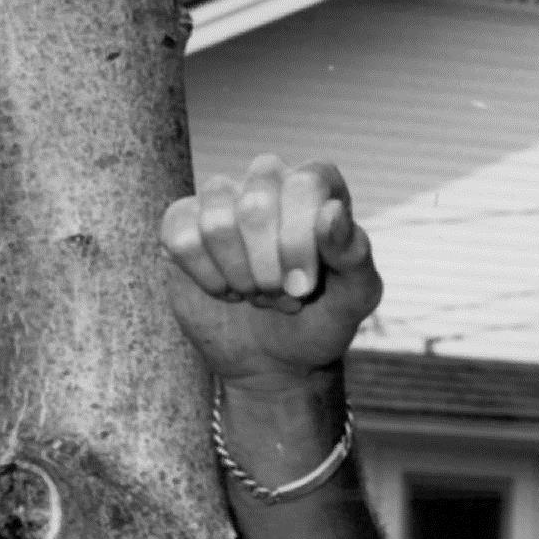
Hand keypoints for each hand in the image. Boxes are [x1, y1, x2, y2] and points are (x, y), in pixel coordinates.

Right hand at [160, 155, 382, 389]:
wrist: (277, 357)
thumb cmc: (322, 318)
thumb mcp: (356, 296)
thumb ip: (354, 253)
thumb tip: (332, 212)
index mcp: (316, 185)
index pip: (304, 186)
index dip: (300, 243)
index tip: (305, 287)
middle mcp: (268, 180)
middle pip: (256, 206)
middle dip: (269, 269)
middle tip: (282, 294)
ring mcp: (221, 198)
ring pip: (216, 223)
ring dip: (240, 276)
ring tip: (258, 293)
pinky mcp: (183, 222)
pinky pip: (181, 239)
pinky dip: (208, 278)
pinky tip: (225, 290)